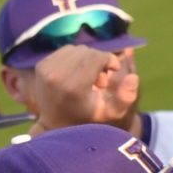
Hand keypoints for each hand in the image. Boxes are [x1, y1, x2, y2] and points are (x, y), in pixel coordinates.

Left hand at [27, 43, 142, 130]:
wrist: (55, 123)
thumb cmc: (88, 117)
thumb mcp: (111, 112)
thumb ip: (126, 97)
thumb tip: (133, 77)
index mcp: (74, 86)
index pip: (97, 56)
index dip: (109, 59)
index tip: (112, 71)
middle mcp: (57, 75)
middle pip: (87, 51)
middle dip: (98, 60)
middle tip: (99, 79)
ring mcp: (46, 69)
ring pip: (76, 49)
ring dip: (86, 59)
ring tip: (87, 76)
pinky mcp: (40, 65)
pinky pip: (64, 50)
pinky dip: (74, 58)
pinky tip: (75, 72)